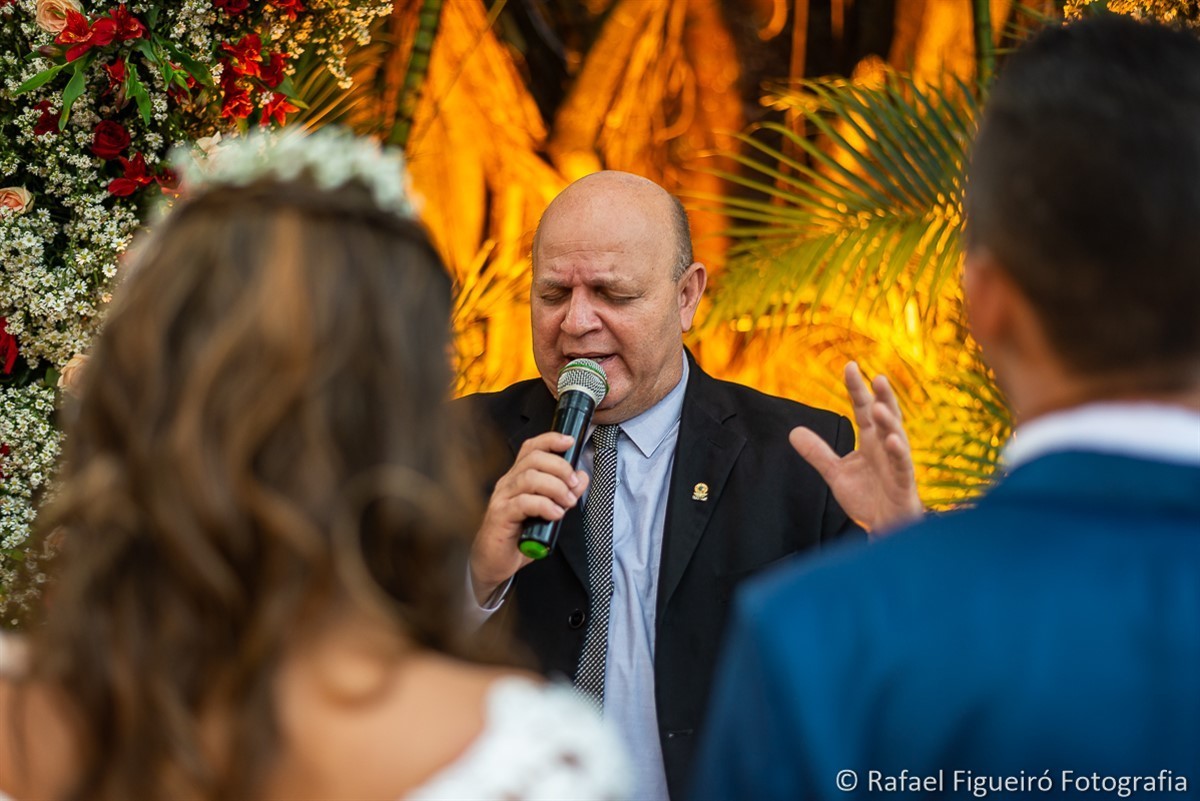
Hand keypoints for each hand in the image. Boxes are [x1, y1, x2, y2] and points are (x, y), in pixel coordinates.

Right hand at [468, 432, 589, 604]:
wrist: (494, 562)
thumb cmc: (518, 537)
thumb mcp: (548, 512)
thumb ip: (564, 494)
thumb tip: (581, 477)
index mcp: (518, 478)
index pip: (531, 448)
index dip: (550, 440)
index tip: (569, 442)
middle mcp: (508, 484)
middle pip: (534, 459)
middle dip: (560, 467)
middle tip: (573, 485)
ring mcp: (502, 498)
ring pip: (529, 478)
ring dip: (555, 487)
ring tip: (567, 502)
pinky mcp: (500, 516)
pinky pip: (524, 502)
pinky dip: (544, 506)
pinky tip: (555, 514)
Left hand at [790, 362, 922, 535]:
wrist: (883, 528)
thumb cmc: (866, 497)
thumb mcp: (836, 473)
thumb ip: (817, 453)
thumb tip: (793, 432)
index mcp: (870, 440)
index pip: (862, 409)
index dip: (857, 389)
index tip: (849, 365)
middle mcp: (885, 446)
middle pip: (885, 416)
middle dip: (882, 397)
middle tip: (877, 377)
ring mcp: (896, 463)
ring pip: (896, 437)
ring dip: (890, 421)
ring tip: (880, 407)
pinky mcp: (903, 481)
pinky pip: (902, 465)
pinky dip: (899, 453)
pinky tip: (893, 441)